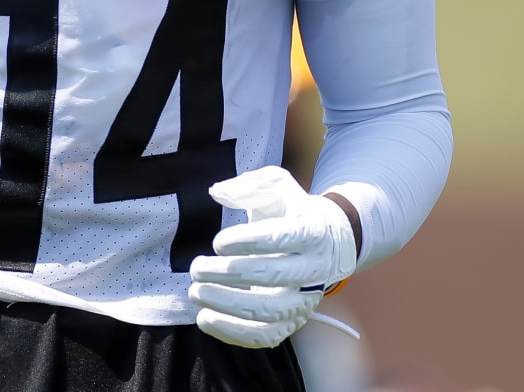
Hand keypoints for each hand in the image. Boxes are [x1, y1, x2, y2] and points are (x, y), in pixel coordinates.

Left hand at [189, 166, 357, 348]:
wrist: (328, 244)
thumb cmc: (292, 211)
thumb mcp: (277, 187)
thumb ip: (250, 185)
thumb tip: (217, 192)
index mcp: (312, 232)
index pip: (282, 238)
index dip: (247, 241)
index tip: (217, 242)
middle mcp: (313, 269)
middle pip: (272, 276)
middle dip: (227, 273)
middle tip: (196, 268)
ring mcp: (304, 301)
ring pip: (268, 312)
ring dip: (226, 304)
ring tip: (195, 292)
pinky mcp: (292, 323)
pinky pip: (264, 337)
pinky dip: (232, 332)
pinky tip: (205, 317)